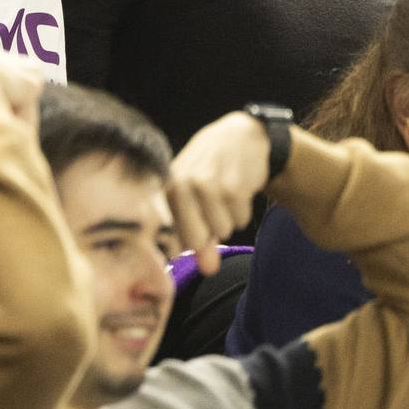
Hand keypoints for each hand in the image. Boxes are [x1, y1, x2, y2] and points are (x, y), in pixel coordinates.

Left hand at [168, 112, 273, 273]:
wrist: (240, 138)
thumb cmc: (211, 173)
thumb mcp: (196, 201)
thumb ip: (200, 239)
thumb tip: (209, 270)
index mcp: (165, 189)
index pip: (166, 235)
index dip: (176, 246)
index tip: (184, 245)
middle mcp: (181, 185)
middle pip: (195, 241)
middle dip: (208, 234)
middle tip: (211, 210)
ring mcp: (206, 185)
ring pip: (222, 231)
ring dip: (228, 220)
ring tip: (225, 194)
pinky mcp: (233, 185)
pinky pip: (241, 220)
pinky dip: (243, 212)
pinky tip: (239, 189)